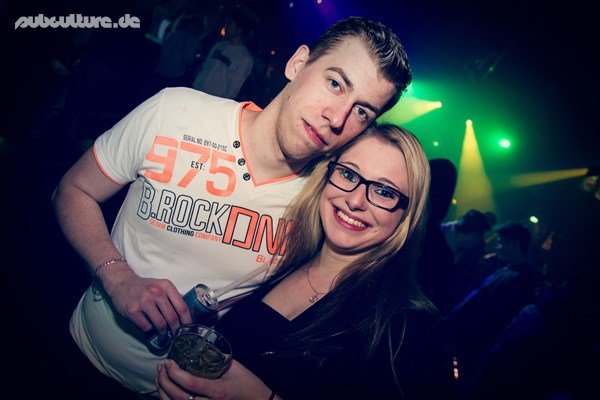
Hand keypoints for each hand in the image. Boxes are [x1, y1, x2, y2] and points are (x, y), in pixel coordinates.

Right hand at [100, 266, 191, 338]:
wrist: (121, 282)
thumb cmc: (144, 286)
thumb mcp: (161, 285)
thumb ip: (173, 296)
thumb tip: (187, 311)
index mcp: (166, 286)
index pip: (182, 307)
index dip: (187, 321)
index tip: (188, 329)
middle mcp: (157, 292)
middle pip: (172, 318)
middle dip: (176, 331)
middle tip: (177, 337)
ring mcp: (144, 301)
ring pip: (160, 324)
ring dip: (164, 335)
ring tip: (164, 339)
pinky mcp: (133, 310)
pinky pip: (146, 327)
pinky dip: (150, 331)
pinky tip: (150, 331)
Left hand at [156, 359, 271, 399]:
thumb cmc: (247, 383)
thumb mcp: (235, 367)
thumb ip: (217, 358)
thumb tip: (200, 347)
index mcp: (218, 391)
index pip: (191, 384)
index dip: (175, 373)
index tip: (169, 361)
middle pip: (178, 397)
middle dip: (165, 381)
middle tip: (161, 366)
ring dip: (163, 391)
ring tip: (160, 376)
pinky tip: (165, 389)